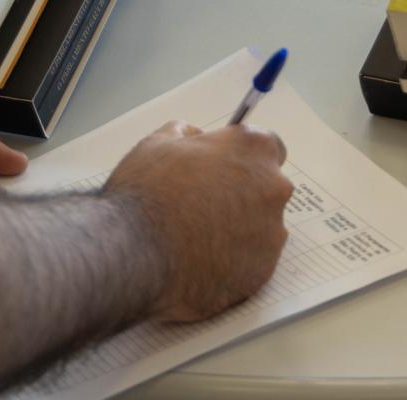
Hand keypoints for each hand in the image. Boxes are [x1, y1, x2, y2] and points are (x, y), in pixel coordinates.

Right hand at [103, 121, 293, 322]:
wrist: (133, 253)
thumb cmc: (146, 194)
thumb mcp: (158, 142)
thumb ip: (187, 134)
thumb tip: (195, 138)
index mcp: (253, 151)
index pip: (269, 147)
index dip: (244, 158)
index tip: (228, 167)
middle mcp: (273, 189)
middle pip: (267, 188)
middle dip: (242, 193)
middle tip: (204, 204)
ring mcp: (271, 233)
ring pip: (261, 227)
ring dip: (238, 229)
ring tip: (197, 237)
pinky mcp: (262, 271)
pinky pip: (252, 261)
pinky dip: (233, 260)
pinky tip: (201, 259)